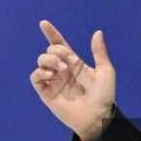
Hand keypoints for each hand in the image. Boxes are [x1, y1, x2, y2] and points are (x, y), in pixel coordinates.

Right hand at [29, 19, 115, 140]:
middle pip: (50, 50)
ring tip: (62, 69)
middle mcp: (62, 70)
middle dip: (59, 52)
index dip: (51, 33)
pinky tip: (50, 74)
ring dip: (50, 59)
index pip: (59, 44)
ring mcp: (53, 81)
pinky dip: (40, 71)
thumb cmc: (104, 96)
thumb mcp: (105, 71)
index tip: (44, 23)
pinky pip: (35, 77)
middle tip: (71, 63)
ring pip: (41, 60)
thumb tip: (97, 32)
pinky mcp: (46, 93)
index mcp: (74, 63)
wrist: (97, 117)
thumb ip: (99, 52)